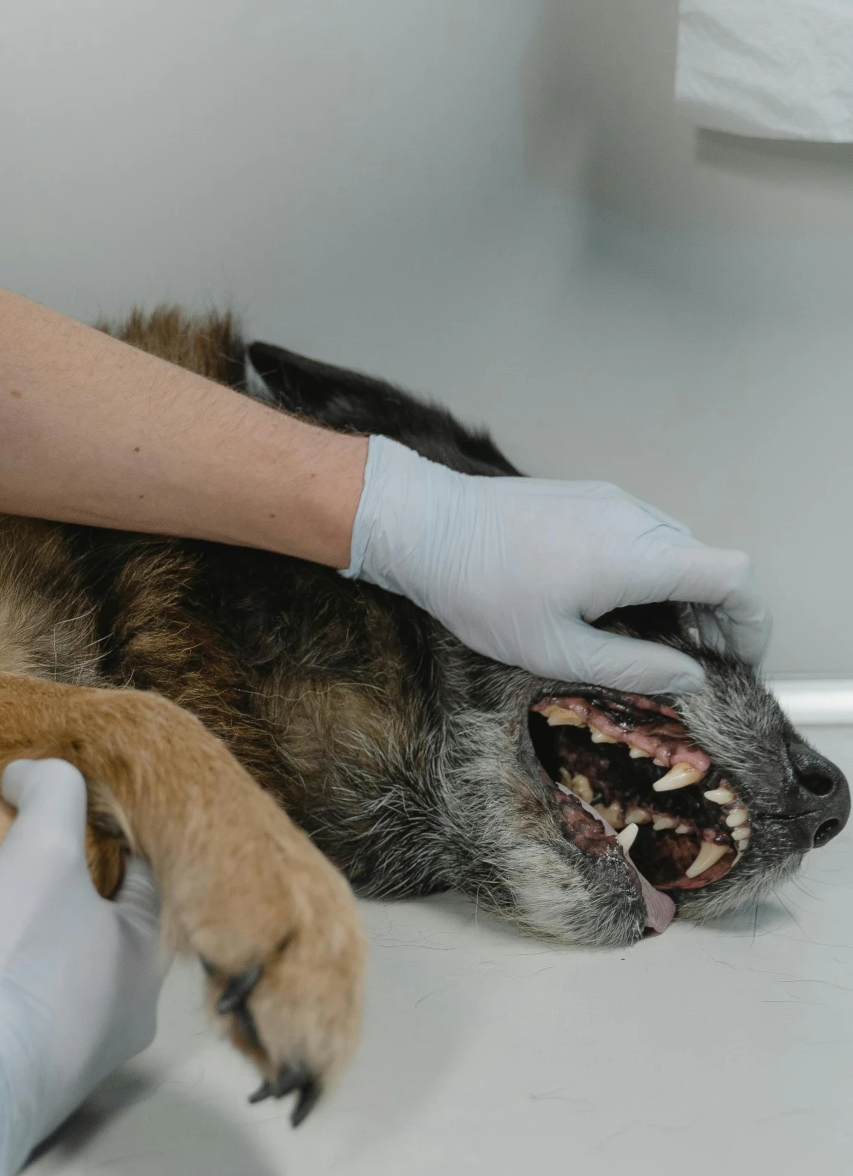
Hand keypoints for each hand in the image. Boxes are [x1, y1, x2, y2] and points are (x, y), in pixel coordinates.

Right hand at [0, 760, 163, 1175]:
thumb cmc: (17, 964)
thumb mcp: (39, 852)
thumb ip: (51, 795)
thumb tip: (33, 771)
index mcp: (146, 961)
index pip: (142, 875)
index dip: (105, 832)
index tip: (65, 807)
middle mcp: (125, 1016)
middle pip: (101, 926)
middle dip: (67, 889)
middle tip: (22, 850)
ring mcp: (76, 1056)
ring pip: (64, 971)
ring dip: (35, 937)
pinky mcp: (26, 1080)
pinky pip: (25, 1010)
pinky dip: (7, 980)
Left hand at [346, 436, 770, 692]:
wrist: (424, 523)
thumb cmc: (478, 587)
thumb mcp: (555, 651)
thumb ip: (633, 669)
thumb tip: (690, 679)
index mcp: (636, 556)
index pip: (735, 575)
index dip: (751, 621)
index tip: (737, 660)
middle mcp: (634, 519)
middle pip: (711, 563)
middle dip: (717, 617)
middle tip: (693, 664)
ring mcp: (612, 501)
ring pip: (679, 547)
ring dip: (684, 594)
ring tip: (654, 640)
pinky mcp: (589, 497)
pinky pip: (645, 532)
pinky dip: (654, 570)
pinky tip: (618, 604)